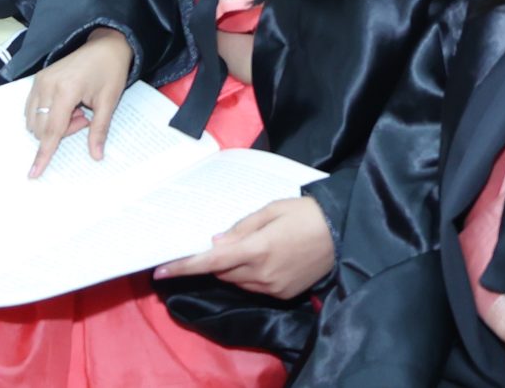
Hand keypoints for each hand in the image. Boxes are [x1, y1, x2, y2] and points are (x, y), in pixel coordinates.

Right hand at [27, 28, 134, 176]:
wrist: (106, 44)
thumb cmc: (110, 70)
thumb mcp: (109, 101)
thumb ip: (99, 130)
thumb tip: (96, 155)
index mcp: (66, 90)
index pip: (51, 130)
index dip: (43, 154)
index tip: (33, 174)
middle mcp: (47, 85)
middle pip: (42, 128)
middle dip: (62, 132)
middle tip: (83, 117)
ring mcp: (40, 81)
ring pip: (35, 120)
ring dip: (54, 124)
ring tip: (77, 109)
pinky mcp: (38, 79)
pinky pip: (33, 108)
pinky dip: (48, 115)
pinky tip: (68, 105)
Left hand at [154, 195, 334, 296]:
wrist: (344, 232)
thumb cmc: (307, 213)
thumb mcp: (272, 209)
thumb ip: (241, 227)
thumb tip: (215, 242)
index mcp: (257, 249)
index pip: (211, 262)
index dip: (184, 267)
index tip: (160, 270)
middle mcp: (261, 274)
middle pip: (223, 272)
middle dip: (216, 260)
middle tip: (220, 243)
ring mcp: (273, 288)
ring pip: (238, 281)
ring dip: (234, 268)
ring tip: (250, 247)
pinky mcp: (283, 294)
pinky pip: (255, 287)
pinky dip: (251, 275)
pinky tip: (268, 258)